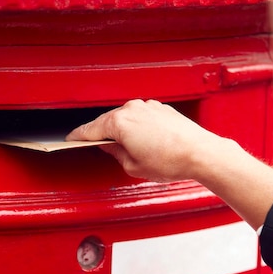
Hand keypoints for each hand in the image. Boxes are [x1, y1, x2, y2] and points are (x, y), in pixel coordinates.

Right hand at [66, 99, 226, 181]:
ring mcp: (149, 107)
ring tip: (125, 148)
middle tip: (97, 147)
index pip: (90, 129)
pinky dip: (137, 126)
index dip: (78, 137)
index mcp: (120, 122)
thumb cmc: (171, 161)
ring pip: (126, 117)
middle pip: (107, 121)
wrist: (200, 153)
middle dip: (102, 133)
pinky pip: (141, 116)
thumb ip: (116, 154)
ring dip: (121, 129)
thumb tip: (111, 148)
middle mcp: (133, 109)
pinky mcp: (162, 109)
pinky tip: (141, 140)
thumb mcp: (134, 166)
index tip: (71, 139)